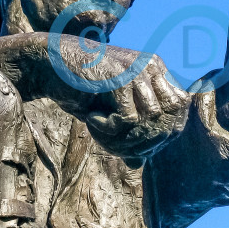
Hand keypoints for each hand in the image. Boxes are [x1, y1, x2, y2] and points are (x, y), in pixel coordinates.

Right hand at [56, 39, 190, 160]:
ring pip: (150, 122)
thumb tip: (139, 163)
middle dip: (143, 143)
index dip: (161, 136)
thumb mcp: (108, 113)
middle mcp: (152, 68)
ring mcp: (138, 70)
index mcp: (157, 72)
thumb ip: (127, 133)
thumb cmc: (79, 88)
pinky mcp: (121, 78)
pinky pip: (128, 119)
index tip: (133, 146)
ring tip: (100, 133)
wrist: (49, 64)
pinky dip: (108, 128)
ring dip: (124, 138)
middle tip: (114, 145)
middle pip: (169, 120)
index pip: (179, 112)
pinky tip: (91, 120)